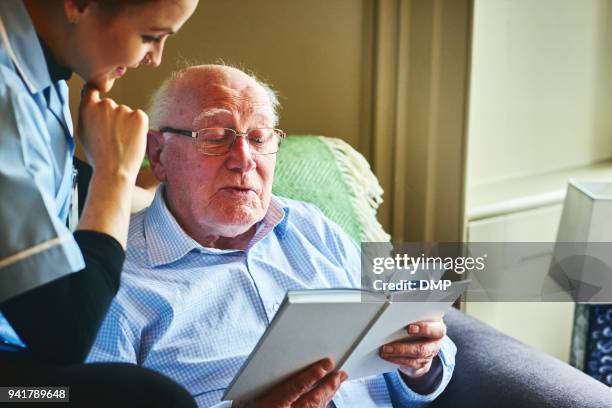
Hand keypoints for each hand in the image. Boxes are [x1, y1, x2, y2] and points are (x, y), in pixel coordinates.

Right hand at [78, 85, 147, 180]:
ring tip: (121, 142)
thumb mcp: (82, 133)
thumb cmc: (97, 156)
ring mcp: (123, 109)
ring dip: (126, 124)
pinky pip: (139, 118)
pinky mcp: (139, 116)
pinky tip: (132, 140)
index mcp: (89, 108)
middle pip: (111, 106)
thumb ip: (86, 115)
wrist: (113, 170)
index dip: (96, 94)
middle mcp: (106, 104)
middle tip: (113, 137)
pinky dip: (138, 128)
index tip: (99, 100)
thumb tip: (90, 103)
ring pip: (126, 114)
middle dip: (113, 118)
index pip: (92, 89)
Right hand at [233, 358, 347, 407]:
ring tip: (339, 380)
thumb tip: (275, 362)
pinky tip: (327, 396)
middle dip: (328, 385)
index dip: (311, 376)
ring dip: (329, 393)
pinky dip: (323, 403)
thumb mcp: (247, 396)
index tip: (325, 365)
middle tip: (340, 372)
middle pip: (312, 400)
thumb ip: (263, 381)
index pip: (295, 388)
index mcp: (272, 406)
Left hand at [379, 317, 445, 377]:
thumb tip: (395, 317)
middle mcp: (435, 345)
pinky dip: (397, 362)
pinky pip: (411, 367)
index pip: (437, 330)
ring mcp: (429, 357)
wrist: (423, 340)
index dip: (424, 329)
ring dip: (397, 357)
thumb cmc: (420, 324)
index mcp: (438, 330)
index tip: (409, 328)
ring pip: (415, 360)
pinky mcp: (422, 366)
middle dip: (403, 349)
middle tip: (387, 347)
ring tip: (384, 352)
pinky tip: (388, 357)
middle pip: (422, 349)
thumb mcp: (420, 319)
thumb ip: (413, 318)